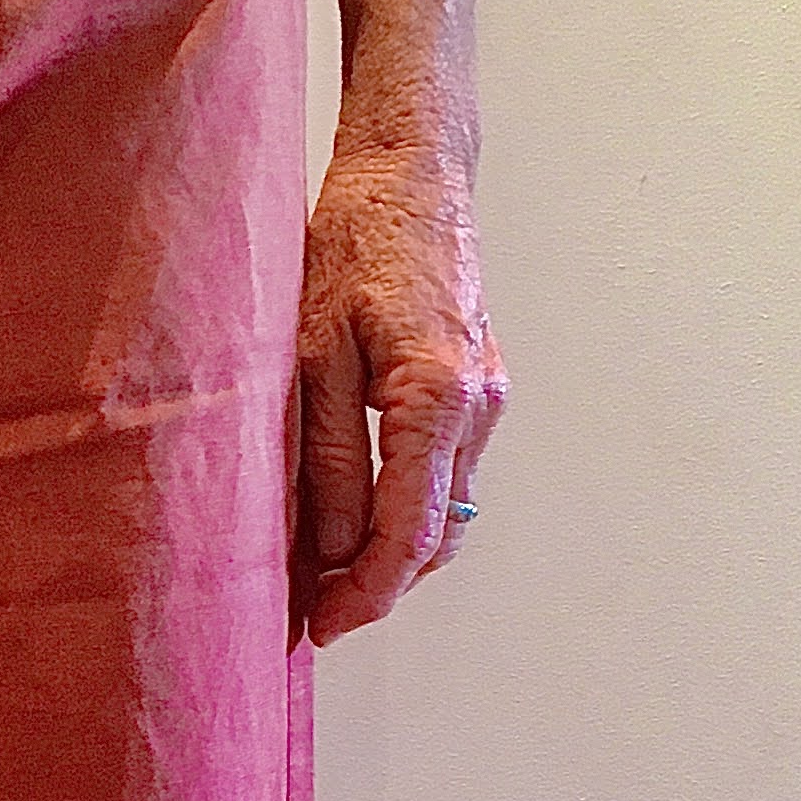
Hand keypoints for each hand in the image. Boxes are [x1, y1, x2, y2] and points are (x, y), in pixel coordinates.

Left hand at [292, 132, 506, 644]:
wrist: (411, 172)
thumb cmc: (353, 243)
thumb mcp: (311, 353)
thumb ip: (324, 458)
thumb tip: (327, 550)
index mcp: (439, 397)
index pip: (407, 534)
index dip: (363, 594)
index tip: (320, 628)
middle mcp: (480, 408)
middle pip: (436, 539)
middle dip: (376, 588)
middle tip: (311, 616)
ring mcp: (490, 401)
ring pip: (445, 514)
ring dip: (391, 556)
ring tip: (320, 577)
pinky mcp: (481, 391)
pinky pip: (445, 478)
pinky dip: (404, 512)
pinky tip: (351, 519)